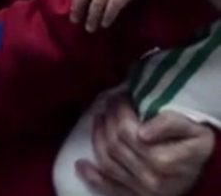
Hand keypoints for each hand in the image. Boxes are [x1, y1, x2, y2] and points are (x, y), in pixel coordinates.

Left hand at [76, 93, 213, 194]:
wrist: (201, 168)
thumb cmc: (194, 143)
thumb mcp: (191, 128)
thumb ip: (169, 124)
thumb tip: (143, 131)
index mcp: (164, 161)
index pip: (127, 131)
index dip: (119, 109)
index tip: (122, 96)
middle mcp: (151, 180)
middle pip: (114, 143)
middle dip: (108, 117)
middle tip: (111, 102)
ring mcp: (141, 191)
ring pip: (106, 160)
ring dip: (97, 135)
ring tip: (100, 117)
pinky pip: (109, 188)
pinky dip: (93, 177)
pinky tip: (81, 165)